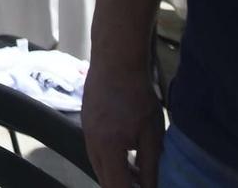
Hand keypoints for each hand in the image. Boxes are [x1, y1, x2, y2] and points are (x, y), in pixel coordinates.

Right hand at [82, 60, 163, 186]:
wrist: (115, 62)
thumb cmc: (137, 96)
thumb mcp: (151, 134)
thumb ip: (150, 165)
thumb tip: (150, 187)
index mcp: (108, 149)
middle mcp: (92, 145)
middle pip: (104, 181)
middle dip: (122, 187)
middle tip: (143, 185)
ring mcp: (86, 133)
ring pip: (99, 167)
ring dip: (116, 176)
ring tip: (138, 175)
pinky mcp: (86, 124)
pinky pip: (96, 153)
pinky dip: (110, 161)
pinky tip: (127, 155)